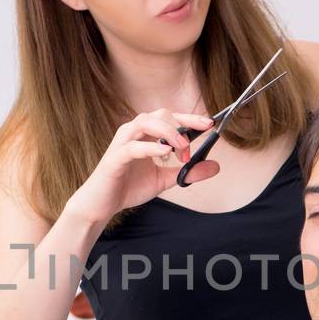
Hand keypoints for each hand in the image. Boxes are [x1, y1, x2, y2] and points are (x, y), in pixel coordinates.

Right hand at [69, 109, 217, 224]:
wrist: (103, 204)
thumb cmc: (130, 187)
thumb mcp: (165, 180)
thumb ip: (188, 172)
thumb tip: (215, 166)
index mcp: (146, 134)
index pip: (171, 117)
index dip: (190, 118)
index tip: (210, 123)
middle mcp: (133, 132)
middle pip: (160, 114)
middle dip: (180, 128)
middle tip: (189, 151)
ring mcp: (122, 143)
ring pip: (145, 122)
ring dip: (167, 132)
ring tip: (180, 147)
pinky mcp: (114, 158)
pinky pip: (132, 147)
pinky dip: (150, 148)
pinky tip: (164, 153)